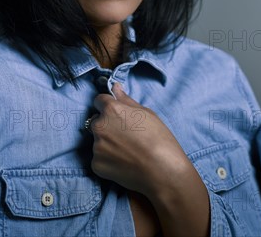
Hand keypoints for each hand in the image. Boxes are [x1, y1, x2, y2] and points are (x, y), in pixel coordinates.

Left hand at [88, 83, 189, 198]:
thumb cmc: (160, 140)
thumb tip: (115, 87)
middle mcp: (99, 126)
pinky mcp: (96, 164)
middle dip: (107, 126)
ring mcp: (96, 146)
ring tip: (129, 152)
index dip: (109, 107)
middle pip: (97, 121)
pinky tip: (125, 163)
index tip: (118, 115)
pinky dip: (108, 160)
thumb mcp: (147, 114)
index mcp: (111, 109)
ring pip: (98, 141)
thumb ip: (126, 100)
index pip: (99, 101)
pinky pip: (99, 158)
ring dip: (108, 144)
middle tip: (127, 136)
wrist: (163, 172)